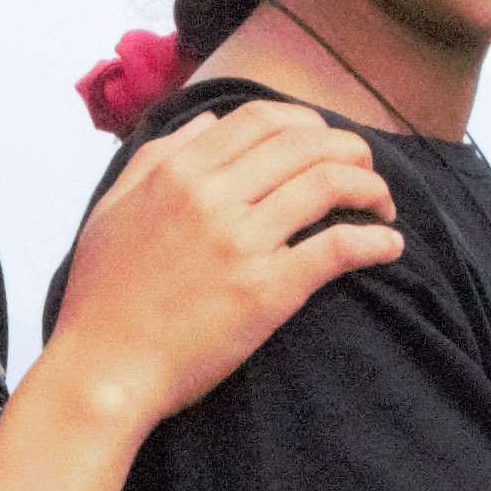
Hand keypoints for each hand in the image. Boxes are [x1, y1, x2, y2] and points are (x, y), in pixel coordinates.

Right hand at [54, 99, 404, 422]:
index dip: (305, 122)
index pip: (260, 119)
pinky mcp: (267, 290)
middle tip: (365, 170)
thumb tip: (208, 122)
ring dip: (371, 187)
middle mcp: (211, 196)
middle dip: (349, 148)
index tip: (324, 142)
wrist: (102, 372)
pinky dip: (374, 241)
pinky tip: (389, 247)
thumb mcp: (113, 209)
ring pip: (329, 183)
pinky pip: (337, 247)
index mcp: (176, 172)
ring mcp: (241, 242)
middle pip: (305, 143)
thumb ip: (157, 157)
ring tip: (382, 206)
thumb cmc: (102, 297)